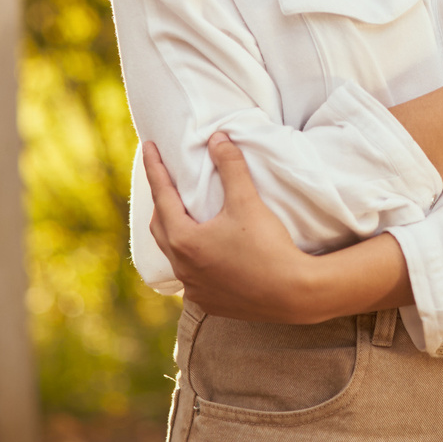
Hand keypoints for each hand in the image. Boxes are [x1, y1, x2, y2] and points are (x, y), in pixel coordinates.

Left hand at [143, 133, 413, 323]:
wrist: (294, 294)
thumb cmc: (268, 246)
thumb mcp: (247, 201)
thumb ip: (230, 166)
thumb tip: (218, 138)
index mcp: (184, 240)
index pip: (161, 195)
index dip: (154, 168)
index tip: (148, 146)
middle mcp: (182, 267)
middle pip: (161, 227)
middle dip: (160, 202)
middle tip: (165, 182)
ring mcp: (195, 289)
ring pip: (173, 256)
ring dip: (174, 233)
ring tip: (181, 217)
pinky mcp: (210, 303)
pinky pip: (190, 278)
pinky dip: (191, 260)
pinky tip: (203, 256)